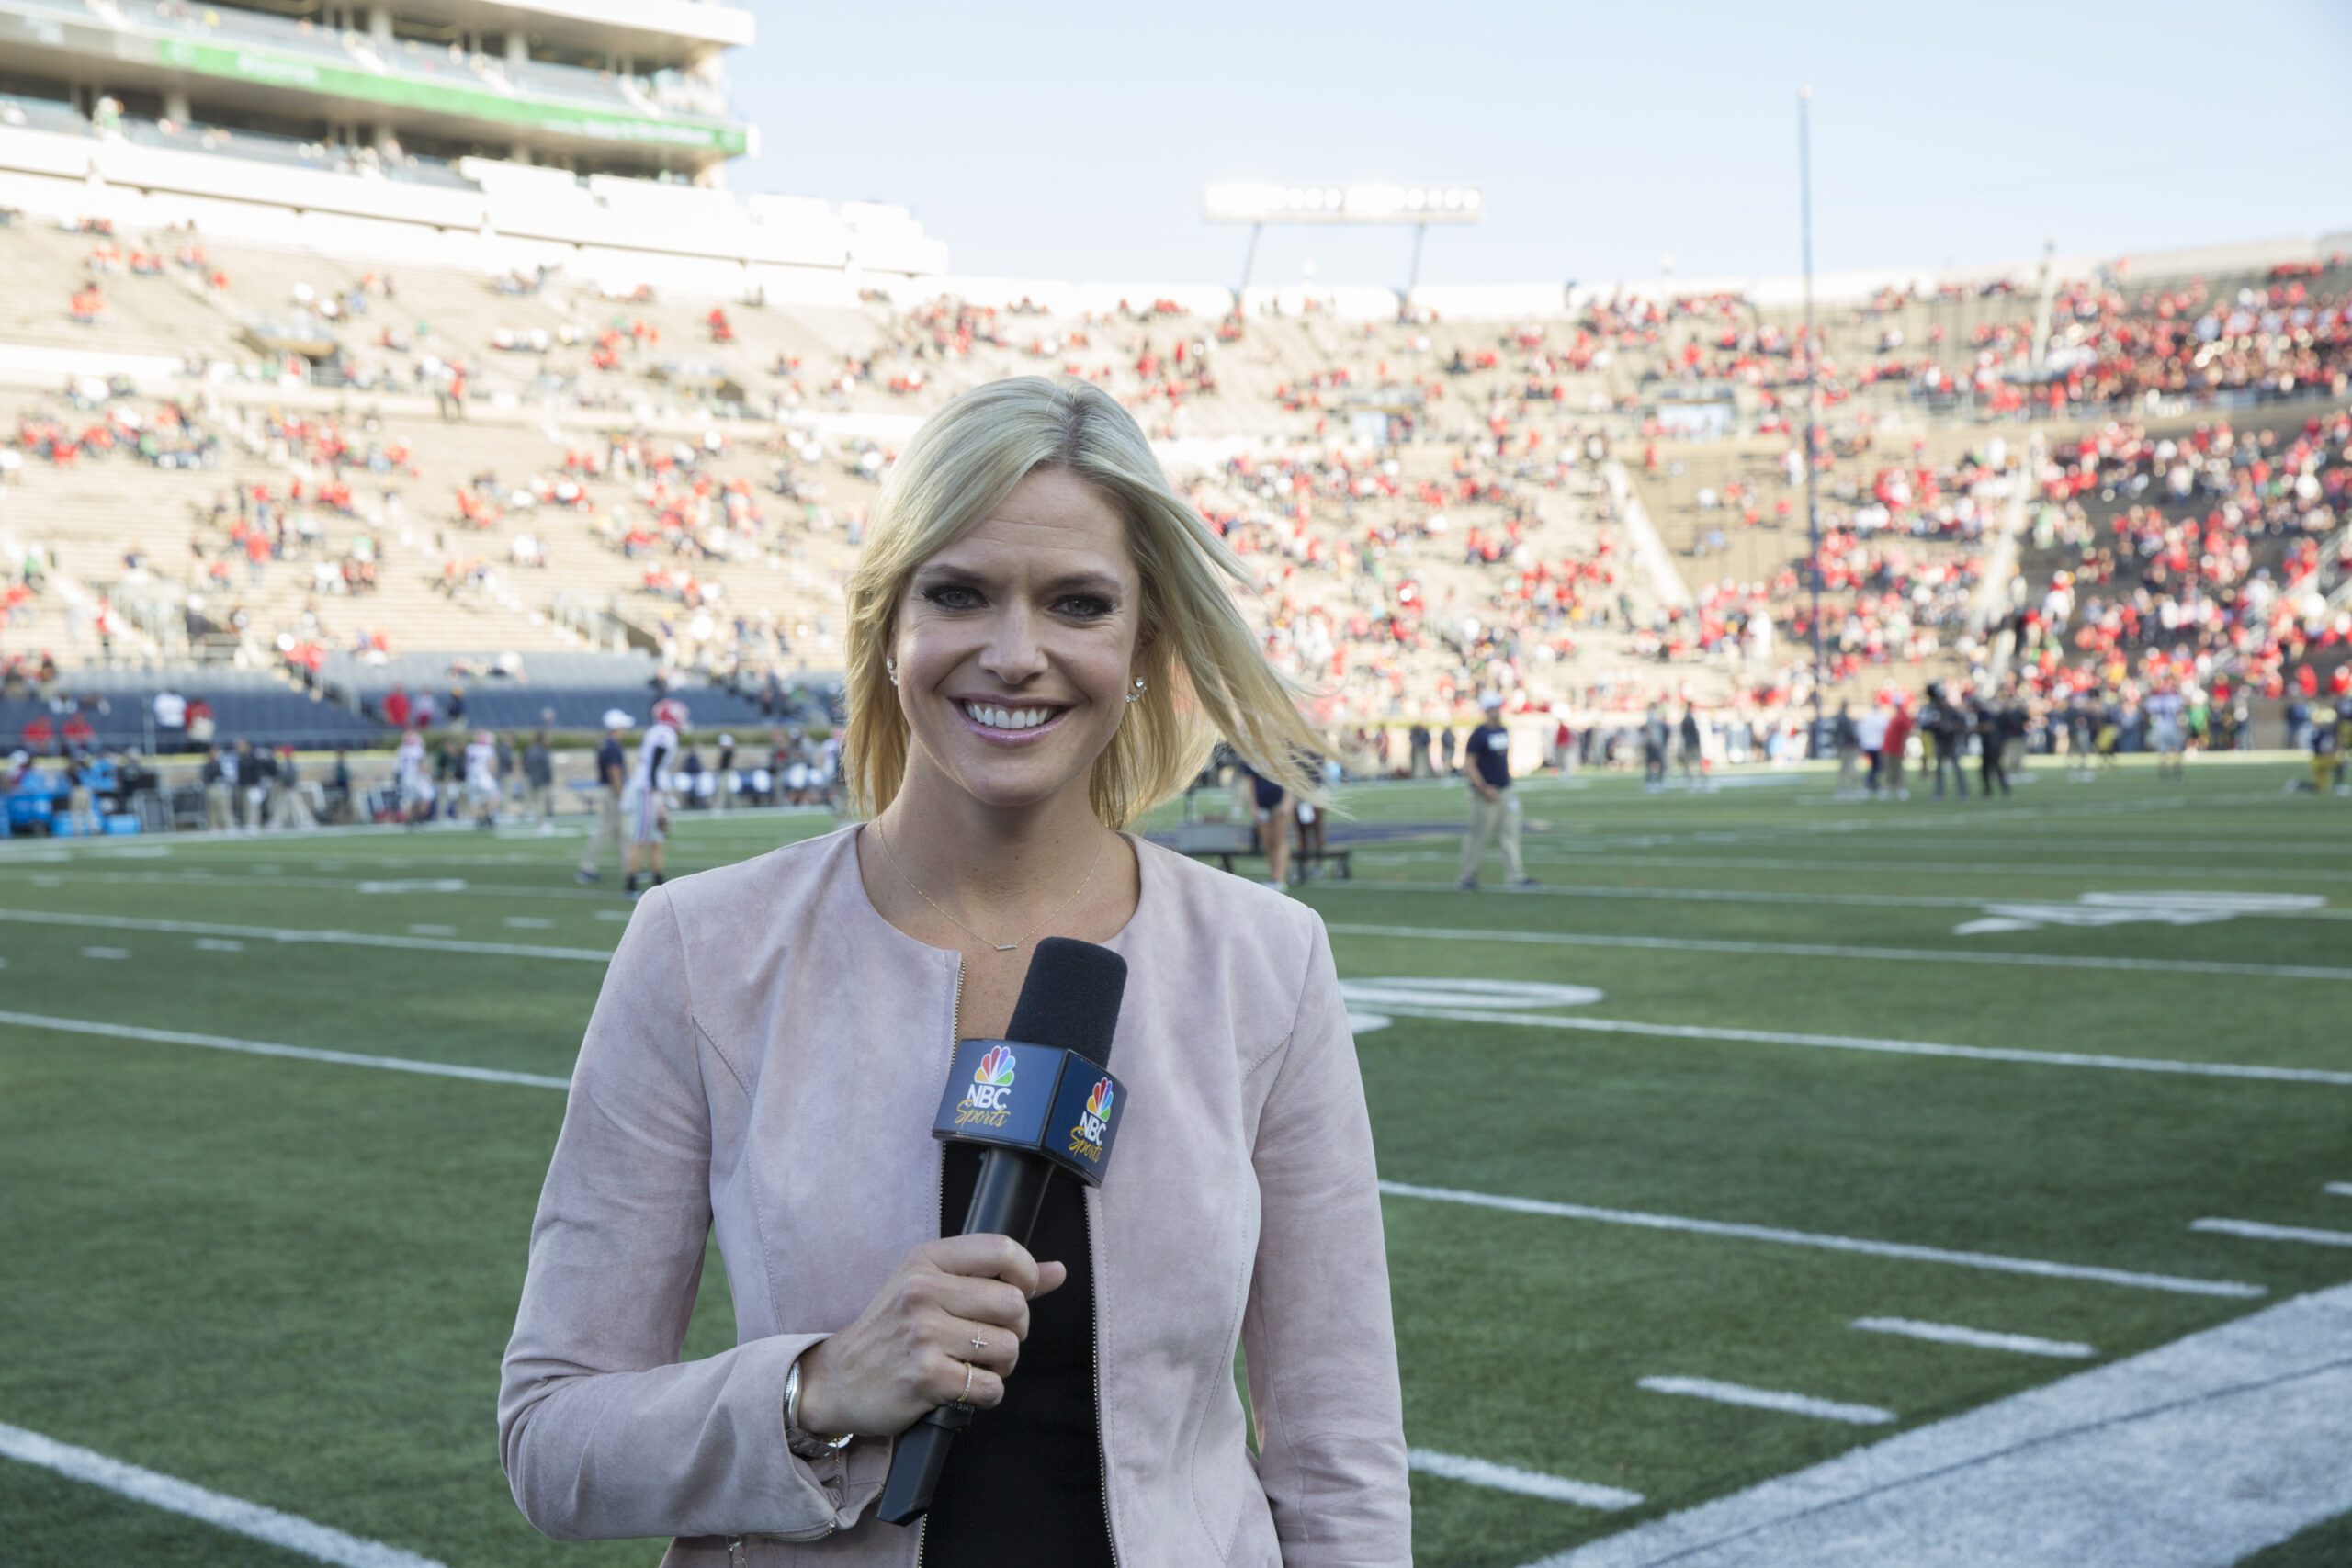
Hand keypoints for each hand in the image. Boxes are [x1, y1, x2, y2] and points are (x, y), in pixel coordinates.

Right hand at [793, 1234, 1066, 1438]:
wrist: (838, 1379)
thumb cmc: (893, 1331)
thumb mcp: (932, 1287)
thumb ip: (996, 1277)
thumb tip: (1058, 1272)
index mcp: (926, 1261)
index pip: (1002, 1249)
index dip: (1028, 1274)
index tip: (1021, 1293)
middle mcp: (922, 1291)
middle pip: (1014, 1303)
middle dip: (1016, 1329)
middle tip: (991, 1340)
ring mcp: (922, 1335)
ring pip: (1007, 1347)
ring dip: (1001, 1365)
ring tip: (973, 1365)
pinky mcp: (924, 1377)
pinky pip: (989, 1386)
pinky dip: (986, 1393)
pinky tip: (962, 1387)